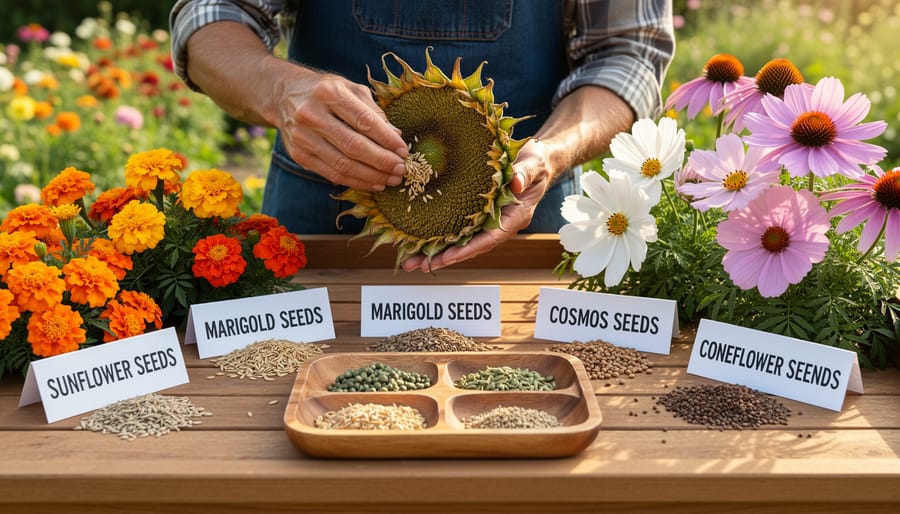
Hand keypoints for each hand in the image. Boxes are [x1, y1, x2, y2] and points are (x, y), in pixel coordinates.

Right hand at [277, 73, 408, 190]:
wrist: (282, 96)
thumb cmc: (325, 91)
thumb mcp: (350, 89)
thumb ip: (373, 111)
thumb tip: (396, 136)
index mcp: (328, 93)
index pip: (364, 121)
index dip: (386, 139)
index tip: (403, 151)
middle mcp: (312, 114)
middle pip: (353, 146)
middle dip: (382, 161)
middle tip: (401, 169)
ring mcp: (302, 137)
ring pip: (343, 164)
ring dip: (372, 176)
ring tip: (391, 179)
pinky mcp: (299, 155)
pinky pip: (332, 174)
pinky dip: (356, 181)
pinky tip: (373, 183)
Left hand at [401, 139, 551, 271]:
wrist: (534, 160)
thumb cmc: (536, 161)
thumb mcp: (534, 163)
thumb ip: (525, 173)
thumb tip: (516, 183)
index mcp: (514, 216)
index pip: (490, 238)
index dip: (469, 249)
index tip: (448, 257)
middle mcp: (499, 223)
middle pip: (470, 246)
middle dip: (444, 258)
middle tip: (416, 265)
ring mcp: (487, 220)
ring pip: (461, 241)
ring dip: (436, 252)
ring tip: (410, 261)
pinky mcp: (477, 214)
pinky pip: (458, 229)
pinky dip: (439, 237)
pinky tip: (418, 242)